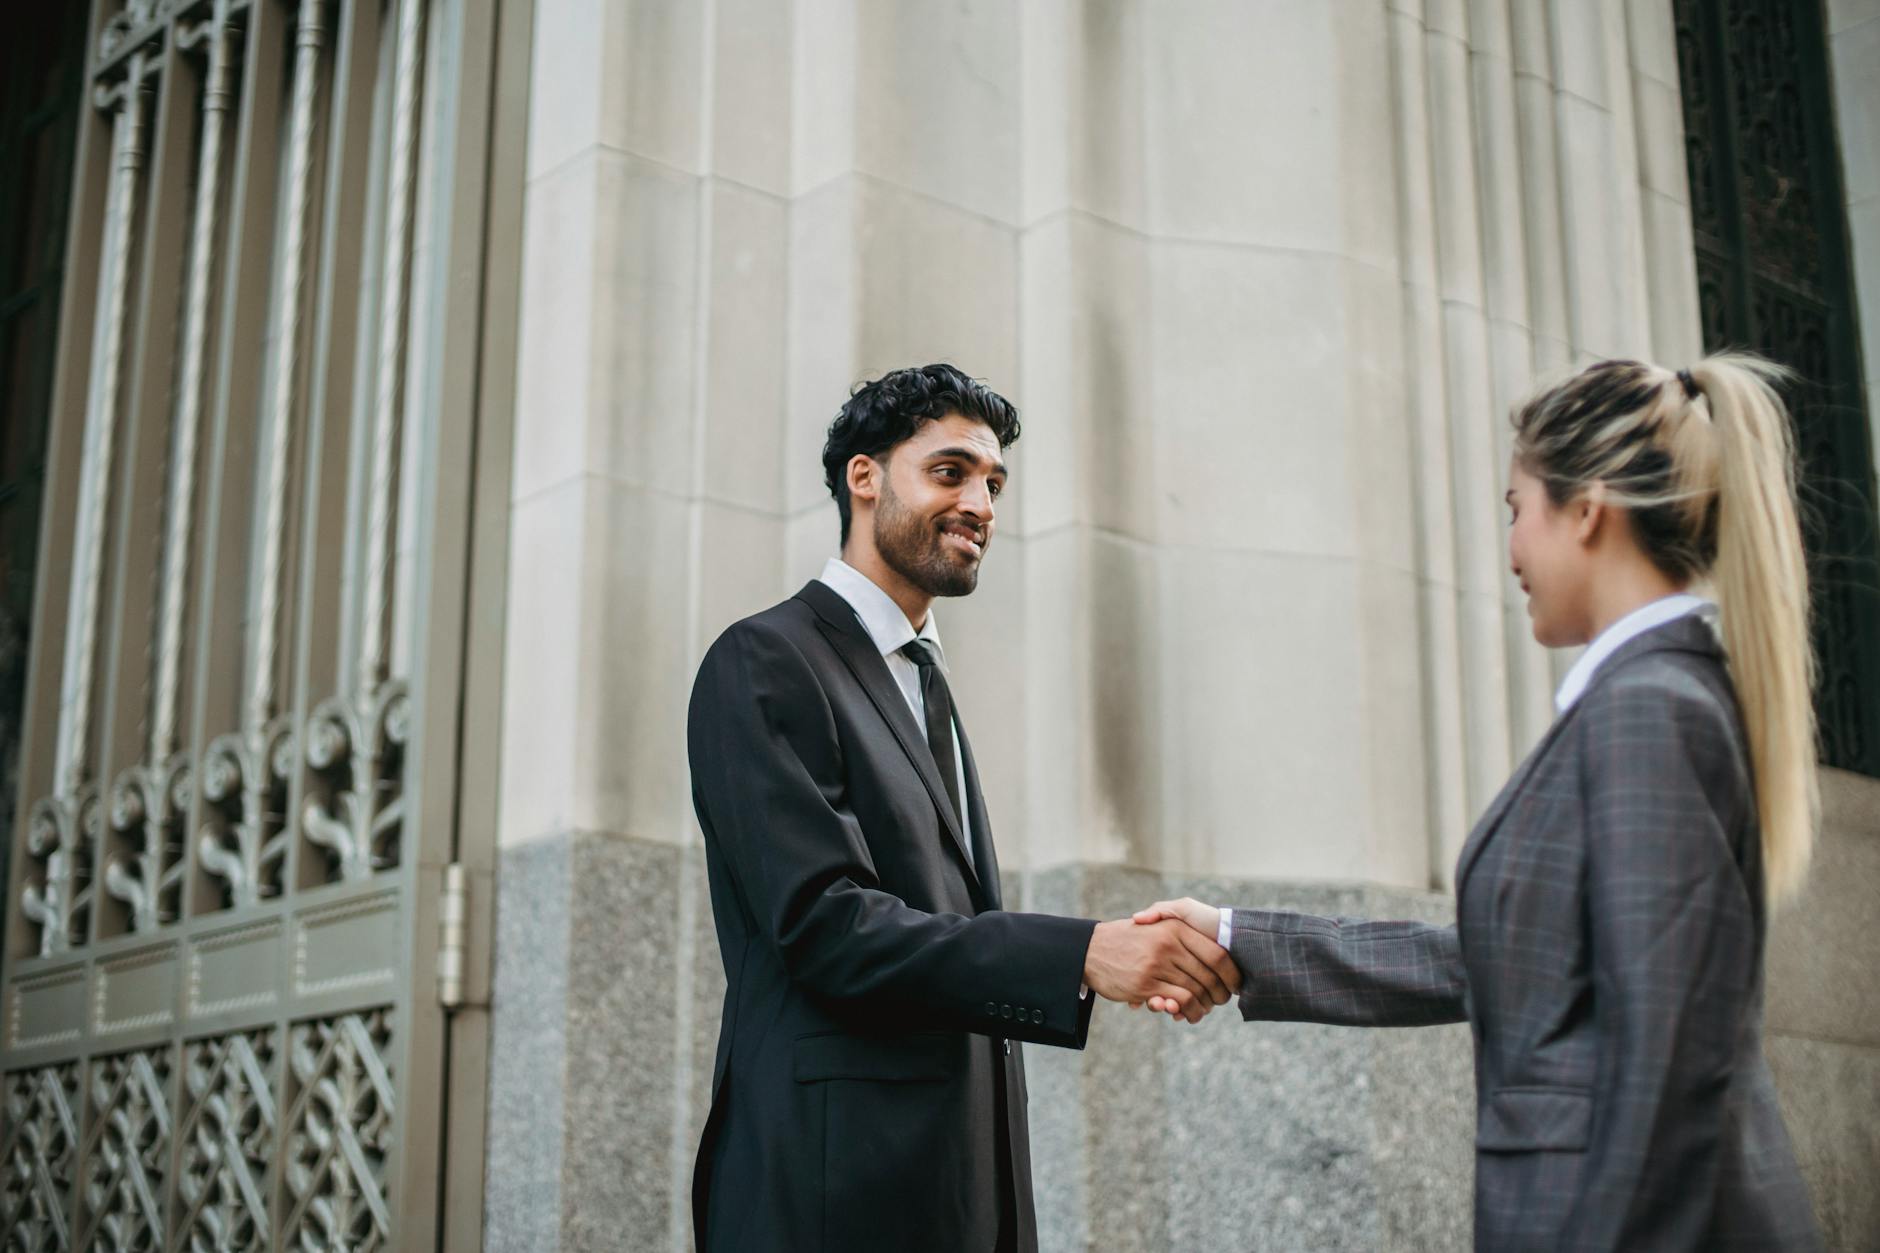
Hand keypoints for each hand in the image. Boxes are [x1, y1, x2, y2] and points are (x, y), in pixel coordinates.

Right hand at [1131, 899, 1228, 1016]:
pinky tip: (1185, 1014)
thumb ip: (1184, 933)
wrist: (1091, 950)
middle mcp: (1168, 944)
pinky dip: (1188, 1011)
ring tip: (1204, 1010)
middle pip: (1210, 976)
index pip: (1217, 954)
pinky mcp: (1145, 984)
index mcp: (1176, 928)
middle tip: (1221, 1001)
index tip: (1235, 985)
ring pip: (1196, 992)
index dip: (1232, 974)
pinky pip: (1179, 1001)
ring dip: (1205, 1006)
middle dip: (1220, 994)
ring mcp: (1157, 964)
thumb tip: (1217, 955)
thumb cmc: (1129, 939)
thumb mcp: (1156, 923)